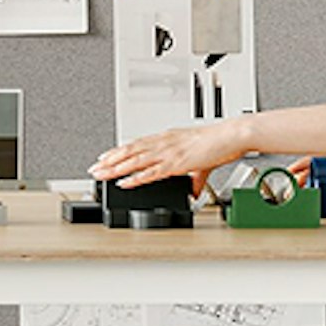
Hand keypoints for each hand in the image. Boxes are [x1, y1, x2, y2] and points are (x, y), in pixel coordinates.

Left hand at [89, 119, 252, 192]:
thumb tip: (192, 189)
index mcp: (167, 138)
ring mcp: (168, 153)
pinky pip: (150, 173)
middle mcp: (163, 143)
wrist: (232, 135)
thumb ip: (194, 176)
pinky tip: (122, 182)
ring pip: (134, 161)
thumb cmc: (220, 141)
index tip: (105, 156)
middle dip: (109, 161)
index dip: (119, 151)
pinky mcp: (175, 164)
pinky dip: (134, 178)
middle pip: (129, 152)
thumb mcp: (201, 159)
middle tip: (93, 168)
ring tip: (100, 174)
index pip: (137, 144)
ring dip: (115, 169)